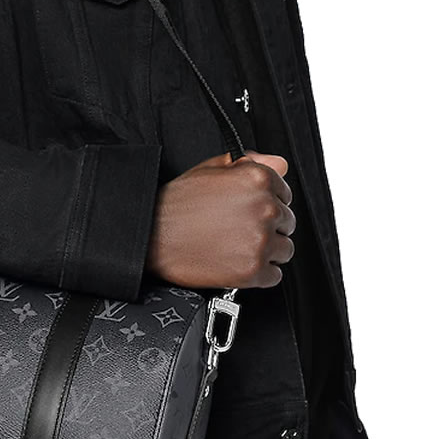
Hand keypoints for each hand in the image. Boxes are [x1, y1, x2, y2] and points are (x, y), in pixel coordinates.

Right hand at [148, 149, 294, 289]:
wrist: (152, 235)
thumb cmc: (177, 203)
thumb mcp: (211, 169)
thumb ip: (251, 163)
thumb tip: (278, 164)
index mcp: (257, 179)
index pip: (285, 193)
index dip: (268, 202)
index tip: (252, 210)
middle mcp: (264, 208)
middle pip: (287, 223)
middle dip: (268, 226)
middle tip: (239, 228)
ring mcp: (260, 241)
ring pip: (284, 249)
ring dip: (267, 250)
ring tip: (237, 246)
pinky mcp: (253, 271)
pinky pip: (274, 275)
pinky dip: (259, 273)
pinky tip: (236, 261)